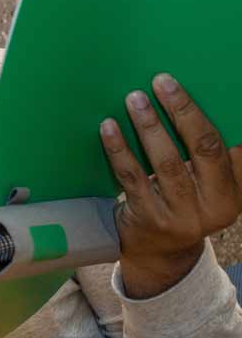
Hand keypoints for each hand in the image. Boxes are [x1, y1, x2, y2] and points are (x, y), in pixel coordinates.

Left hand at [100, 73, 241, 297]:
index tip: (176, 85)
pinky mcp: (147, 219)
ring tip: (135, 99)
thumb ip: (205, 159)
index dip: (198, 113)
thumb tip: (188, 105)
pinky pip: (132, 178)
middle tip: (160, 82)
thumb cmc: (181, 206)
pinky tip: (108, 128)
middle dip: (180, 111)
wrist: (158, 254)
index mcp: (230, 193)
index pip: (220, 146)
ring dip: (149, 126)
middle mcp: (212, 206)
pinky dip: (120, 149)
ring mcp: (180, 215)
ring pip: (165, 162)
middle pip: (199, 149)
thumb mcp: (205, 189)